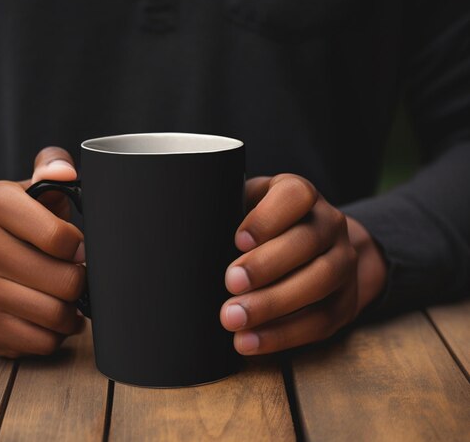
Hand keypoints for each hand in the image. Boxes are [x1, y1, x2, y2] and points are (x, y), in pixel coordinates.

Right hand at [0, 147, 86, 357]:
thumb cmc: (22, 219)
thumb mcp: (35, 187)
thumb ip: (53, 169)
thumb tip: (65, 171)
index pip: (62, 238)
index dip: (80, 247)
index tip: (76, 246)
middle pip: (64, 282)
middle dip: (80, 281)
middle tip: (76, 274)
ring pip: (55, 315)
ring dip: (72, 311)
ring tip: (69, 297)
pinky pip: (39, 342)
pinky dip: (55, 334)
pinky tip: (51, 317)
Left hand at [219, 174, 386, 354]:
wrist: (316, 251)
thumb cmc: (265, 228)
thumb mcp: (249, 208)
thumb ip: (230, 214)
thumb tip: (190, 236)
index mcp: (302, 195)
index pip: (295, 196)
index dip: (268, 218)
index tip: (238, 240)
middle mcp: (330, 224)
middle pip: (307, 241)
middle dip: (266, 266)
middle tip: (230, 283)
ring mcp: (344, 262)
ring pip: (319, 282)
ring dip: (273, 304)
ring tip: (234, 319)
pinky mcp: (346, 301)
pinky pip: (320, 321)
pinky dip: (282, 335)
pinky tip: (250, 341)